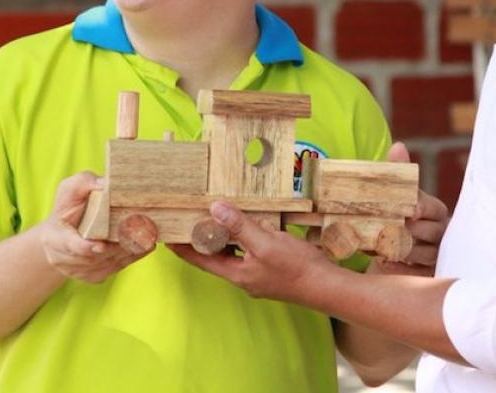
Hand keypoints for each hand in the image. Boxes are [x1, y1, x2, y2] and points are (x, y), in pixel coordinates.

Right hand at [39, 171, 153, 284]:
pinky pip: (113, 270)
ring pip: (107, 264)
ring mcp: (76, 271)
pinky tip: (144, 247)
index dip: (84, 247)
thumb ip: (84, 182)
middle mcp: (62, 259)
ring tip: (146, 238)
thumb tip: (104, 184)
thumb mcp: (70, 189)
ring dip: (127, 252)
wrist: (62, 232)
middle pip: (93, 257)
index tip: (100, 245)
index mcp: (54, 237)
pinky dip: (130, 258)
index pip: (69, 246)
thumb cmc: (68, 207)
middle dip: (117, 247)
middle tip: (138, 235)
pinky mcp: (91, 277)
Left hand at [169, 201, 333, 302]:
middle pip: (217, 256)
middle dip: (204, 239)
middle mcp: (245, 276)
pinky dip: (246, 237)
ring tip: (215, 217)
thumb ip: (240, 227)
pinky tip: (251, 224)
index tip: (168, 237)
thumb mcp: (265, 242)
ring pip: (235, 252)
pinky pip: (251, 251)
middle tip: (190, 219)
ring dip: (225, 236)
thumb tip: (215, 210)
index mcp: (237, 273)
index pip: (201, 260)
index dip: (184, 248)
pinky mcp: (272, 268)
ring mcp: (259, 274)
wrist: (327, 286)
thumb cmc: (297, 268)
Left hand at [381, 142, 449, 275]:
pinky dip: (398, 266)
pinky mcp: (427, 275)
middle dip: (406, 230)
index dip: (421, 207)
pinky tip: (384, 262)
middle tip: (386, 228)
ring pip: (422, 253)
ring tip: (378, 245)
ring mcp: (436, 255)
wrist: (390, 251)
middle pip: (429, 231)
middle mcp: (441, 233)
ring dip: (399, 249)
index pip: (433, 207)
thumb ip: (397, 172)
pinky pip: (415, 273)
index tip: (409, 210)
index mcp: (436, 211)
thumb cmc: (396, 216)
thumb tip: (399, 146)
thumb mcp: (397, 195)